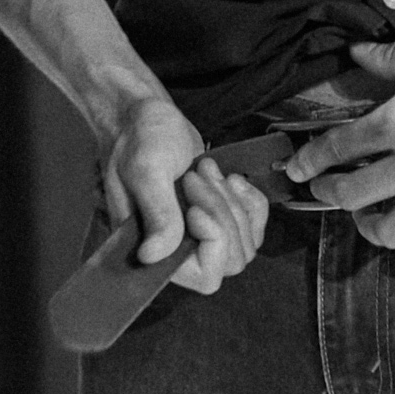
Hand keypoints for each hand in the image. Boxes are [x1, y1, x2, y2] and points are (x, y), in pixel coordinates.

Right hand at [103, 91, 267, 294]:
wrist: (146, 116)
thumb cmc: (139, 138)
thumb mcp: (146, 170)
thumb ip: (157, 213)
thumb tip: (152, 257)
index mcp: (154, 248)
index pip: (204, 276)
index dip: (212, 242)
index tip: (195, 206)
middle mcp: (180, 250)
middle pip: (232, 260)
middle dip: (223, 214)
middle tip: (197, 178)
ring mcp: (203, 235)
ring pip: (246, 243)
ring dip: (233, 204)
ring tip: (207, 172)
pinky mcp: (220, 217)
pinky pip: (255, 225)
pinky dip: (251, 200)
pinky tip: (230, 177)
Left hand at [277, 25, 394, 253]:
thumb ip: (394, 56)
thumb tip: (358, 54)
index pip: (336, 148)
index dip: (309, 160)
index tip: (297, 168)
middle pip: (350, 196)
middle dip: (329, 193)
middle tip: (327, 188)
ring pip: (389, 231)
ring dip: (369, 224)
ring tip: (368, 214)